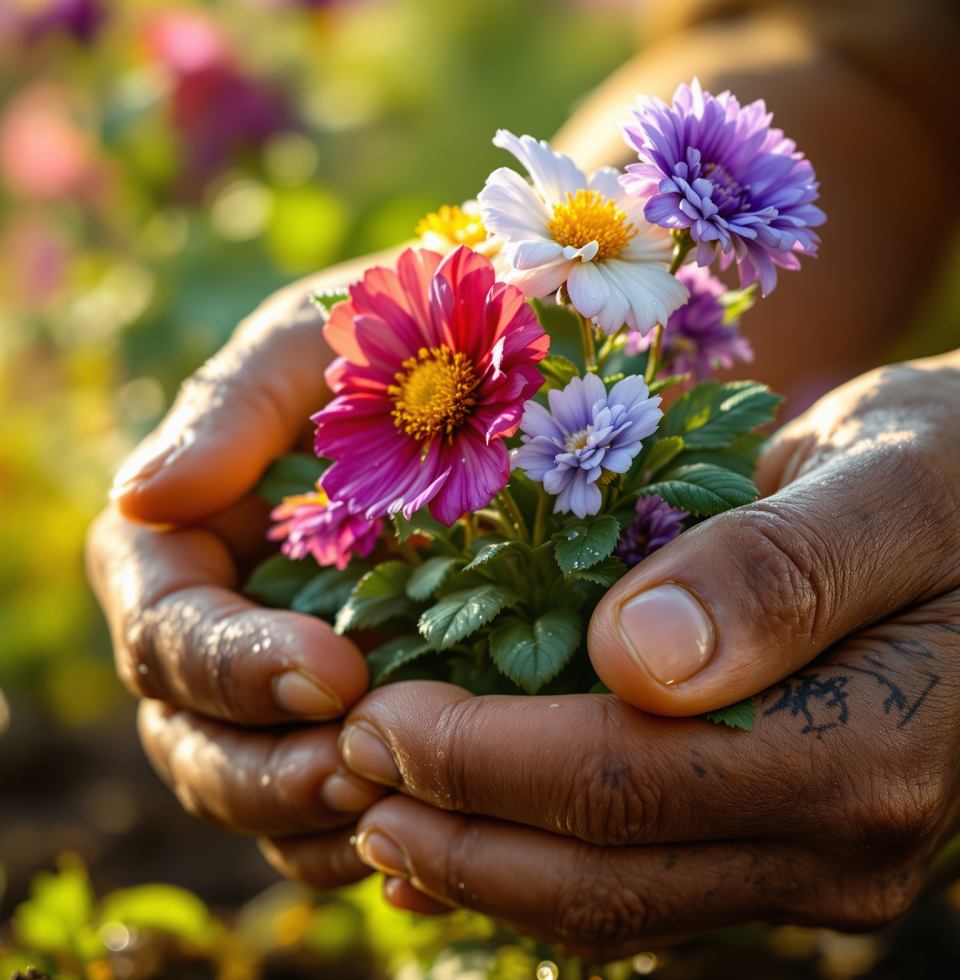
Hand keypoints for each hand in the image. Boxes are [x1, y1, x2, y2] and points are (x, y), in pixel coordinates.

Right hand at [86, 254, 404, 887]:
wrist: (486, 370)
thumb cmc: (388, 342)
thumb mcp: (312, 344)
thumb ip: (230, 408)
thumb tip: (140, 494)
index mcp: (180, 545)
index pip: (167, 634)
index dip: (231, 668)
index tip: (329, 672)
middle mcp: (217, 628)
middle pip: (193, 737)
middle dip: (263, 769)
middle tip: (359, 770)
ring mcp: (279, 683)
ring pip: (253, 787)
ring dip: (307, 814)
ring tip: (394, 806)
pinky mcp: (347, 714)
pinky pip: (324, 805)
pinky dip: (356, 831)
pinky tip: (427, 826)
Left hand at [253, 352, 959, 955]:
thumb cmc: (958, 473)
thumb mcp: (888, 477)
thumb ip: (781, 569)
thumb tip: (639, 657)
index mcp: (871, 743)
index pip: (634, 784)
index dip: (486, 762)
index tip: (377, 717)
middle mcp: (845, 833)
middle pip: (611, 872)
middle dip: (459, 830)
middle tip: (345, 773)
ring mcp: (819, 855)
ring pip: (619, 902)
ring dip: (483, 865)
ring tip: (374, 813)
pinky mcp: (789, 842)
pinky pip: (645, 880)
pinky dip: (539, 861)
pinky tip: (462, 830)